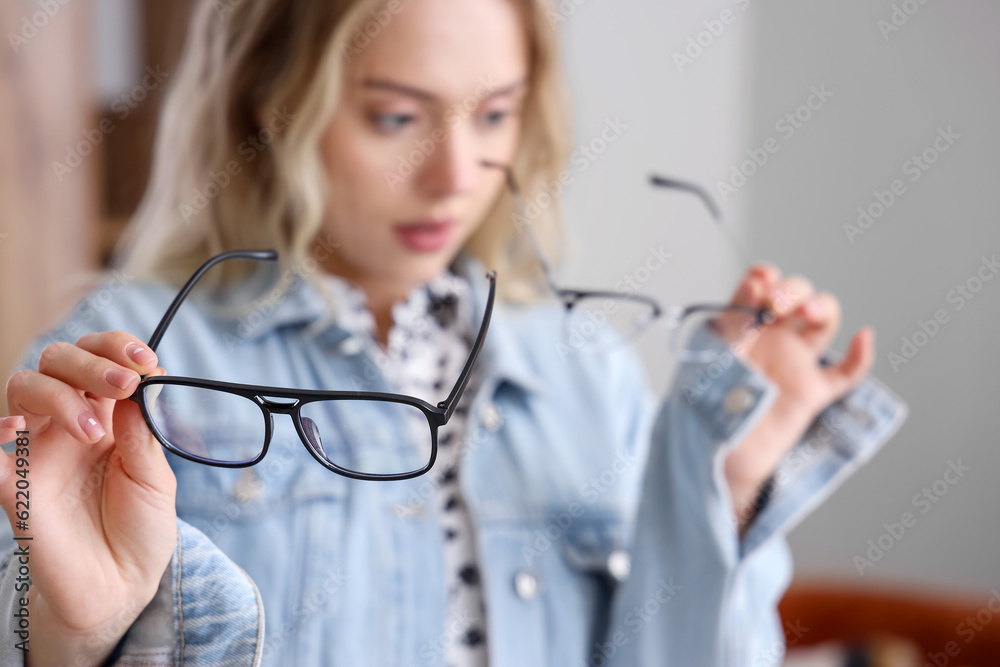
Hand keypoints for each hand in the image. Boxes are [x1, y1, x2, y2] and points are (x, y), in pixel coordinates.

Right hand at [2, 332, 176, 665]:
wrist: (120, 586)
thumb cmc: (140, 528)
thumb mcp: (156, 477)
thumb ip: (144, 433)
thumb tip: (140, 384)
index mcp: (109, 415)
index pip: (100, 359)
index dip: (116, 347)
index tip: (145, 360)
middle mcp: (69, 422)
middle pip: (58, 361)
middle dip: (91, 362)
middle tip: (123, 385)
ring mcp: (38, 448)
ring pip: (24, 387)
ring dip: (60, 395)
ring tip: (93, 432)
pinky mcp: (13, 483)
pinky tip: (14, 430)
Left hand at [721, 263, 874, 530]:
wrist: (714, 454)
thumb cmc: (704, 405)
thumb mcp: (712, 354)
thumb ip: (733, 318)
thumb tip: (756, 281)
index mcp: (741, 324)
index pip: (761, 285)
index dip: (765, 278)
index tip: (758, 285)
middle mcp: (770, 337)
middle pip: (796, 296)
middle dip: (793, 290)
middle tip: (777, 304)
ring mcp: (793, 362)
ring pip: (822, 322)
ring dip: (823, 307)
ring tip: (809, 312)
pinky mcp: (811, 391)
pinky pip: (847, 372)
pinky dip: (861, 355)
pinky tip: (863, 337)